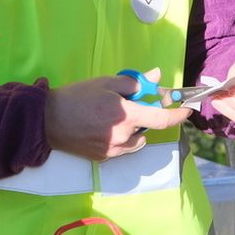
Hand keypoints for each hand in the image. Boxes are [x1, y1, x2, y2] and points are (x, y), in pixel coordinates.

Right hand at [45, 71, 191, 159]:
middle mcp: (124, 136)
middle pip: (147, 127)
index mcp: (126, 116)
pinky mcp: (104, 157)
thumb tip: (157, 77)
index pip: (161, 119)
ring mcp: (114, 150)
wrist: (47, 120)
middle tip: (129, 103)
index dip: (178, 115)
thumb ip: (135, 83)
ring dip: (134, 129)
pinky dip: (121, 138)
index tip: (188, 110)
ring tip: (113, 117)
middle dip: (144, 115)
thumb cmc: (77, 97)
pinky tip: (104, 128)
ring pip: (136, 139)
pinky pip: (123, 147)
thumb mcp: (106, 83)